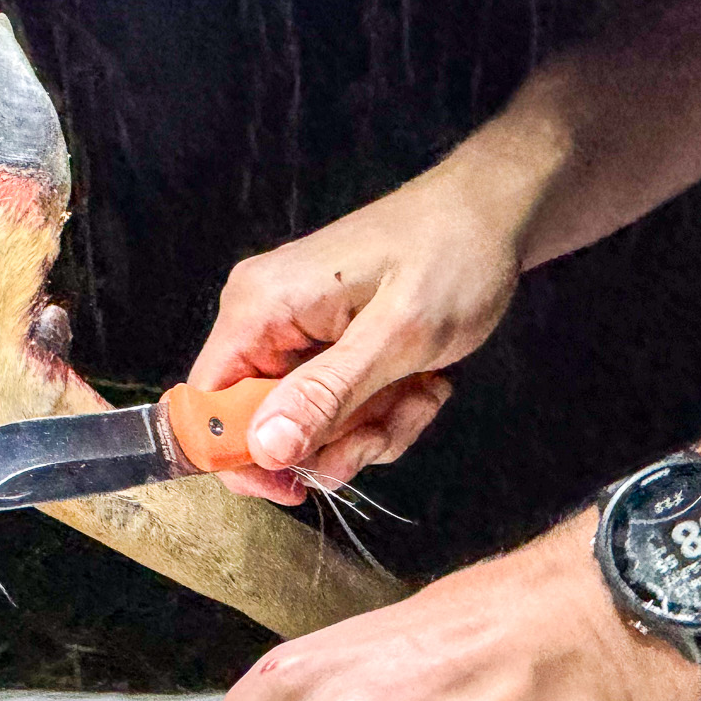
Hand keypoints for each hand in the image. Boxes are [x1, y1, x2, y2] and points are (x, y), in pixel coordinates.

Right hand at [191, 159, 529, 505]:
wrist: (494, 215)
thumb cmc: (453, 254)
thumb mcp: (399, 334)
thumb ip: (328, 394)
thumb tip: (264, 447)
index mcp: (260, 307)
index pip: (206, 408)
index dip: (242, 461)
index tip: (300, 485)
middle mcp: (264, 320)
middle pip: (266, 429)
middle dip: (337, 441)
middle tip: (395, 416)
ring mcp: (295, 335)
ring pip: (311, 430)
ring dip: (373, 428)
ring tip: (421, 388)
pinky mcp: (326, 347)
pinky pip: (339, 412)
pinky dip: (385, 412)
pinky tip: (422, 380)